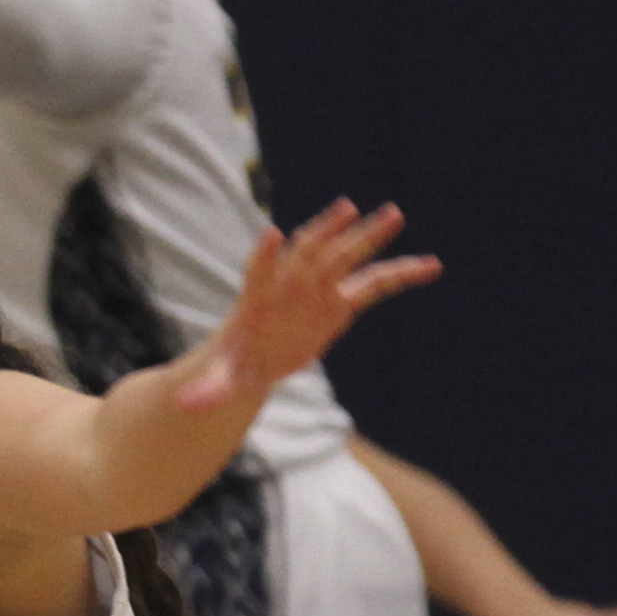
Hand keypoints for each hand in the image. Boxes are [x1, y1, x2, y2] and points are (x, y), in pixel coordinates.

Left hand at [175, 203, 440, 415]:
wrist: (252, 360)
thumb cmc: (234, 367)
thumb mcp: (222, 382)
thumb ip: (207, 392)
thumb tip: (184, 406)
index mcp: (259, 300)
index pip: (259, 272)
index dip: (264, 256)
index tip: (272, 235)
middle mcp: (291, 286)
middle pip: (310, 253)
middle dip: (328, 231)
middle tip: (349, 209)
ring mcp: (320, 289)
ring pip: (346, 257)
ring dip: (368, 235)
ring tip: (395, 214)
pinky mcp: (341, 301)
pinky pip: (375, 284)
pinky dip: (401, 275)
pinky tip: (432, 267)